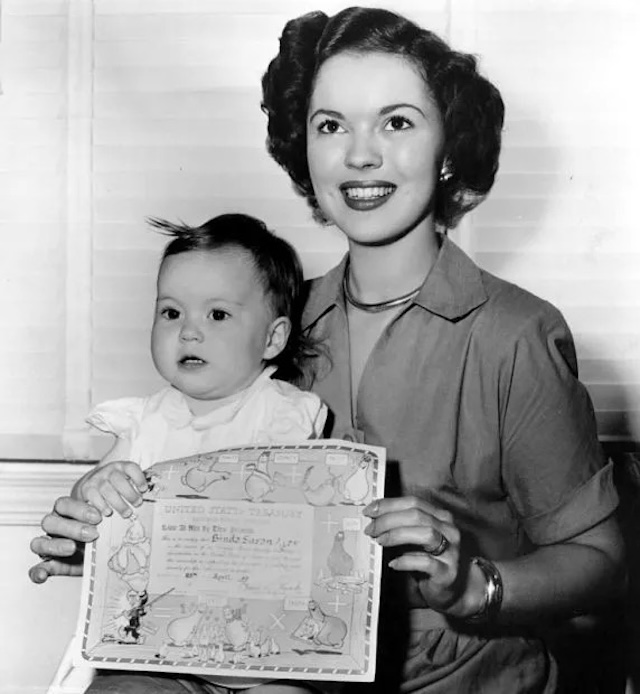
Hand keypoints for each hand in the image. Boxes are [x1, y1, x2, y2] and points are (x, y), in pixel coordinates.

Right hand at [28, 496, 101, 583]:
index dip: (78, 509)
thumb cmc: (104, 533)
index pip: (63, 504)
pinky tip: (43, 576)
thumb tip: (124, 513)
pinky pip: (36, 569)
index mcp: (66, 513)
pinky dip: (37, 573)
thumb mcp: (106, 524)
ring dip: (55, 545)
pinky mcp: (50, 566)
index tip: (98, 517)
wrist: (103, 555)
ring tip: (72, 548)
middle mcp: (55, 528)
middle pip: (50, 522)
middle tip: (93, 534)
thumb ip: (107, 519)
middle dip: (71, 527)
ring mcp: (50, 546)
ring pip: (39, 542)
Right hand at [72, 460, 147, 517]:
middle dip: (130, 493)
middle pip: (119, 480)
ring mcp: (97, 479)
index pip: (131, 468)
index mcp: (121, 467)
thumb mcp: (125, 479)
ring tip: (127, 512)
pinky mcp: (87, 489)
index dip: (139, 477)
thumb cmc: (113, 483)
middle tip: (137, 504)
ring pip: (107, 489)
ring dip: (118, 503)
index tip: (144, 489)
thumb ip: (135, 484)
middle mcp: (109, 471)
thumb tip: (149, 494)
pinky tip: (108, 512)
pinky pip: (94, 497)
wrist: (90, 483)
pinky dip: (102, 505)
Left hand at [363, 496, 472, 615]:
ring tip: (380, 542)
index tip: (370, 511)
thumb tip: (374, 517)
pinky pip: (426, 562)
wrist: (454, 589)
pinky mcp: (447, 573)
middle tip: (371, 529)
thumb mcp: (416, 538)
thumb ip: (402, 525)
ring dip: (397, 535)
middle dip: (388, 520)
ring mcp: (451, 551)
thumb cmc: (429, 559)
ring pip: (425, 534)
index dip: (389, 504)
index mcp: (441, 516)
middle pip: (417, 515)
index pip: (413, 502)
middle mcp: (449, 530)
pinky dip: (406, 561)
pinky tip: (393, 563)